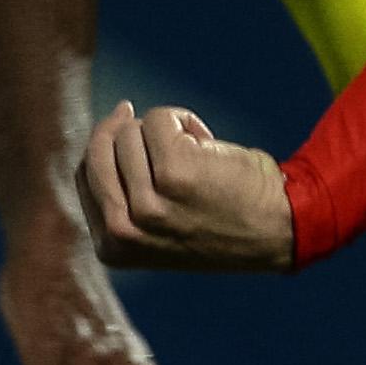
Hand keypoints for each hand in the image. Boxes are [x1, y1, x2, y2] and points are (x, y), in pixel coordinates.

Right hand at [85, 100, 298, 271]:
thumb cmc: (221, 219)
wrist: (280, 230)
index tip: (136, 140)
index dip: (107, 146)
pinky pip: (159, 118)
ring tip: (198, 158)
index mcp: (112, 246)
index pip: (85, 174)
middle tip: (172, 147)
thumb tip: (112, 118)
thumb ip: (124, 190)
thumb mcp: (157, 221)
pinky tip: (210, 147)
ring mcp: (147, 204)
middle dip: (131, 135)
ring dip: (165, 131)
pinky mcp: (174, 173)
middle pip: (99, 148)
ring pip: (128, 132)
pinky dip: (186, 120)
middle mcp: (122, 230)